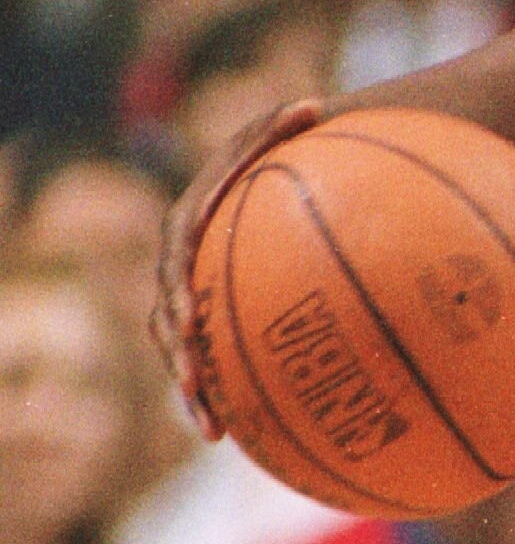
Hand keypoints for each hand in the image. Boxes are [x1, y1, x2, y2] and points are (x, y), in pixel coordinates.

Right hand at [154, 99, 325, 430]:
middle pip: (168, 306)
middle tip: (196, 380)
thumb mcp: (294, 142)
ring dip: (193, 386)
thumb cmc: (294, 158)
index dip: (181, 285)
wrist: (281, 185)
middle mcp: (183, 254)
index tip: (195, 319)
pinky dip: (216, 397)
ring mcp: (191, 288)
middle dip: (180, 348)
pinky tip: (232, 440)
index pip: (180, 247)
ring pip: (178, 343)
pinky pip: (206, 360)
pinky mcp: (210, 318)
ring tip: (211, 428)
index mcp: (195, 215)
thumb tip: (317, 104)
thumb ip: (294, 131)